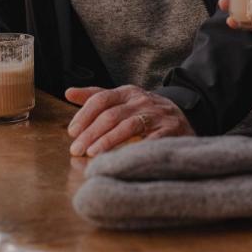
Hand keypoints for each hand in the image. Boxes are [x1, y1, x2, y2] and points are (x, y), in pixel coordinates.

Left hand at [63, 85, 193, 156]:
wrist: (183, 120)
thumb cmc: (145, 113)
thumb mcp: (123, 101)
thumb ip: (96, 98)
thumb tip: (68, 92)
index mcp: (128, 92)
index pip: (101, 99)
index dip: (85, 115)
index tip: (72, 132)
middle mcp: (143, 100)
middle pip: (112, 115)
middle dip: (91, 133)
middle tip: (76, 150)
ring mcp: (158, 115)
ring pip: (129, 126)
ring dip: (108, 141)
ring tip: (93, 154)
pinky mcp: (171, 130)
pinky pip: (150, 141)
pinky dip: (134, 150)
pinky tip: (121, 159)